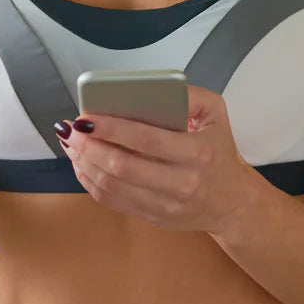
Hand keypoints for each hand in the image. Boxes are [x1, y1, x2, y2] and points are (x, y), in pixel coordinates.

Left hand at [56, 84, 254, 234]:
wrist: (232, 203)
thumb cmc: (219, 153)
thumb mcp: (216, 114)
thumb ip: (189, 95)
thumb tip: (153, 86)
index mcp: (197, 153)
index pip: (146, 139)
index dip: (111, 127)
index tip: (86, 116)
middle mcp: (182, 182)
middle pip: (122, 166)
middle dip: (88, 147)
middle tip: (72, 130)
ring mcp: (166, 205)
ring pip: (112, 186)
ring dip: (84, 164)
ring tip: (72, 144)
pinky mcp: (152, 217)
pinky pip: (112, 201)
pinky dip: (90, 182)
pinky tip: (82, 164)